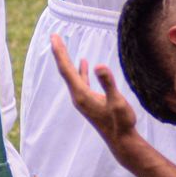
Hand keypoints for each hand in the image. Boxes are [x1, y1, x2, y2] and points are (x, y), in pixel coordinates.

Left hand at [52, 34, 142, 158]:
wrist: (121, 140)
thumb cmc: (121, 122)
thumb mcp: (117, 101)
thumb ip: (108, 84)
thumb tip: (99, 65)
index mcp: (81, 95)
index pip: (67, 69)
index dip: (60, 52)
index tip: (53, 37)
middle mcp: (78, 96)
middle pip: (65, 70)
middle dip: (59, 53)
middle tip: (54, 36)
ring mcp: (83, 99)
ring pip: (72, 75)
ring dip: (67, 60)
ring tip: (62, 46)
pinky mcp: (89, 100)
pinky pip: (80, 81)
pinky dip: (79, 70)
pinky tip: (83, 63)